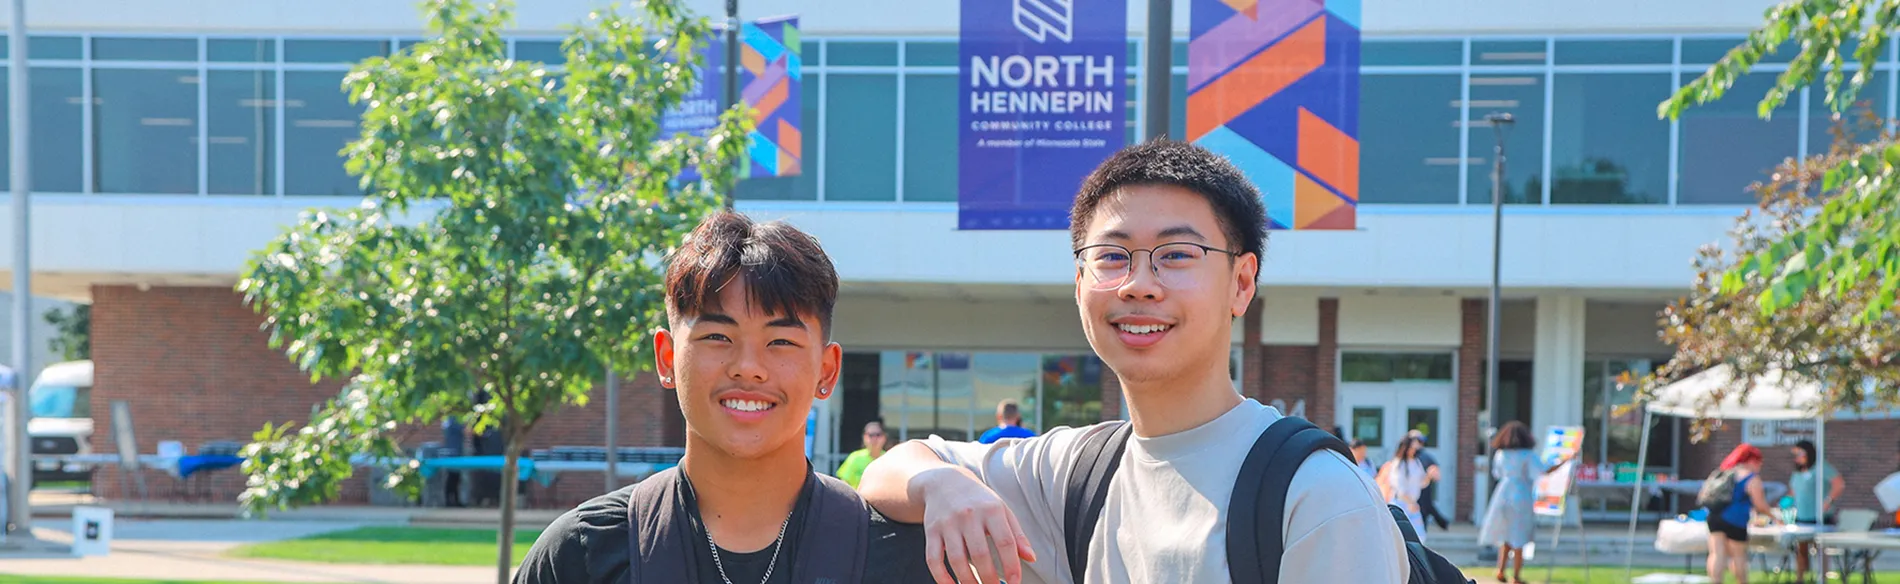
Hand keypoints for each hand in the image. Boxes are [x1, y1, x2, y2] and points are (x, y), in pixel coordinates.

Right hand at [914, 467, 1036, 583]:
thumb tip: (1031, 558)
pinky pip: (933, 559)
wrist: (944, 481)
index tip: (1014, 583)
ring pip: (957, 560)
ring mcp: (947, 523)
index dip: (1011, 566)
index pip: (1005, 542)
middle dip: (989, 579)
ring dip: (968, 582)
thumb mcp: (1001, 510)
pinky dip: (942, 577)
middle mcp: (968, 515)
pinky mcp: (931, 531)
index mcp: (991, 509)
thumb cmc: (979, 500)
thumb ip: (1017, 535)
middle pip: (980, 554)